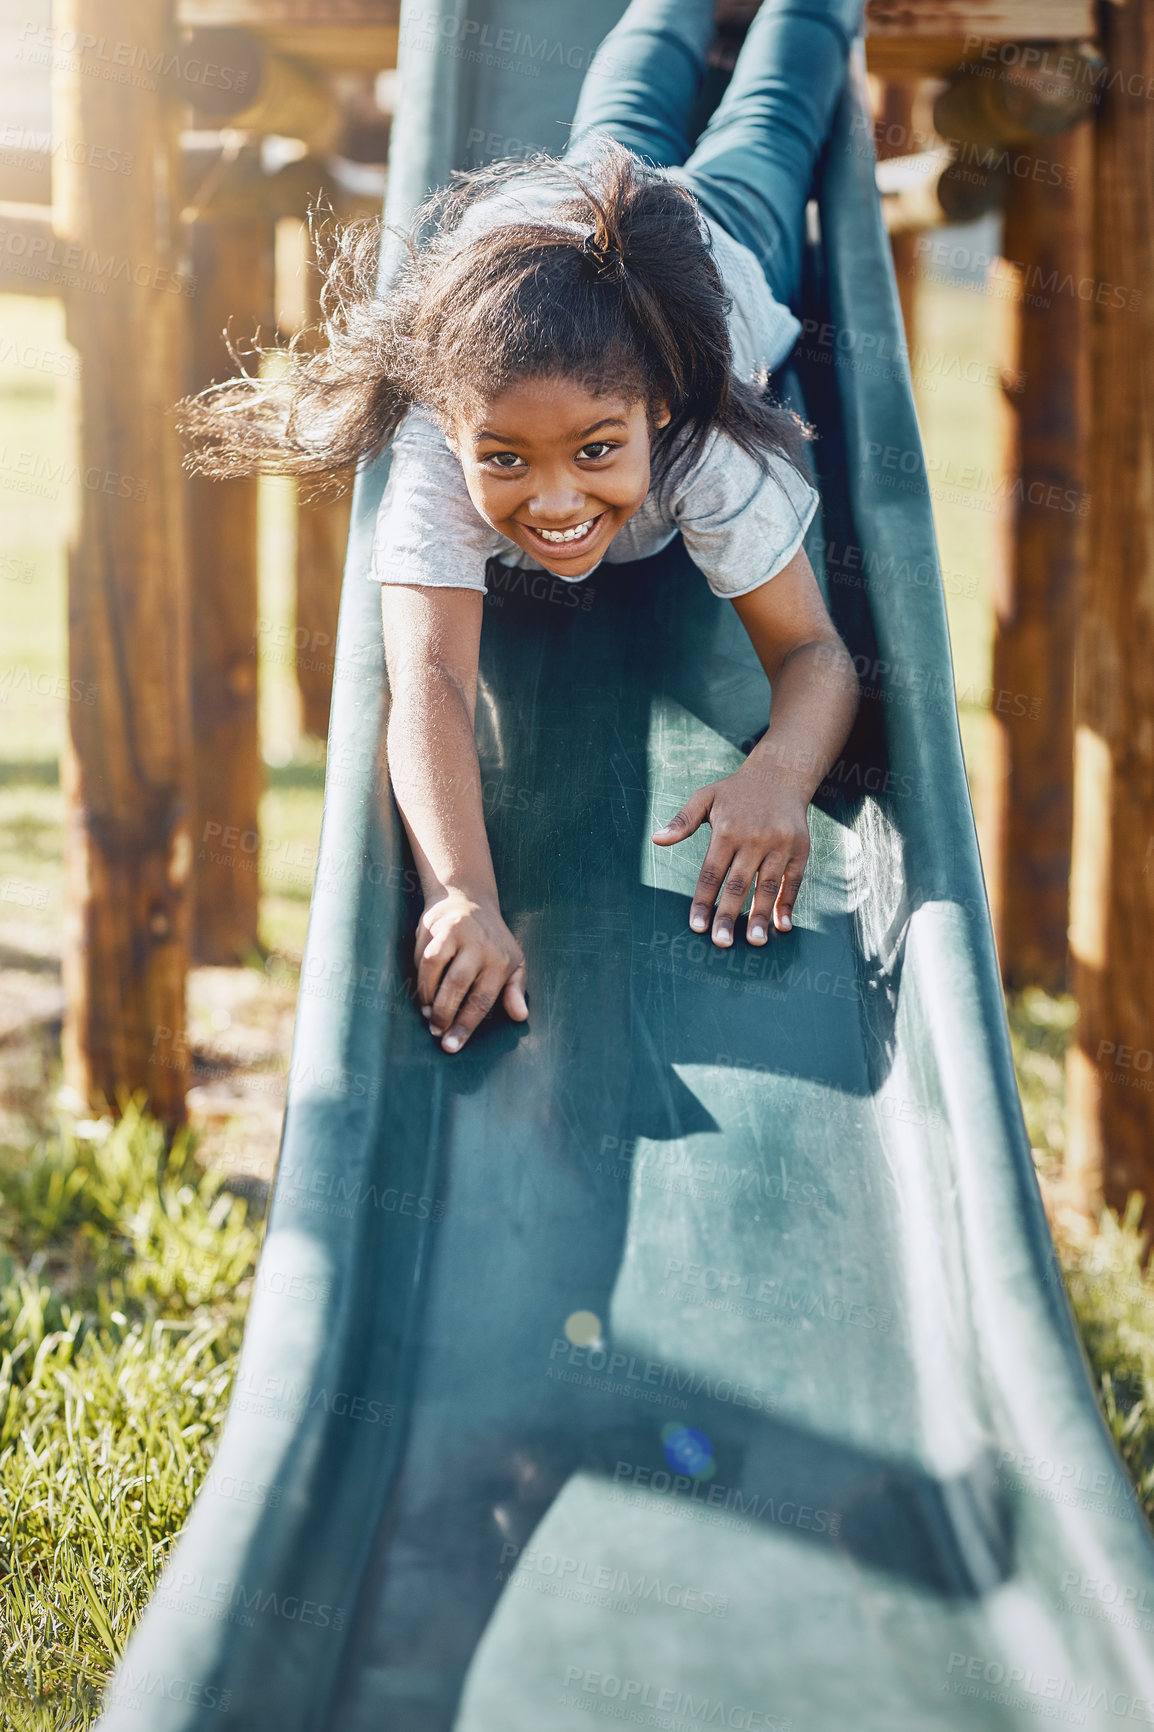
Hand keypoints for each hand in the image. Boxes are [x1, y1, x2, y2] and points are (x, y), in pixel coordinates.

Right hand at [414, 890, 527, 1051]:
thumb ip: (516, 990)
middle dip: (443, 1014)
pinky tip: (422, 992)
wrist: (468, 896)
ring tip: (426, 1014)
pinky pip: (422, 956)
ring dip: (427, 995)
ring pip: (434, 968)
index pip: (482, 999)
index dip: (465, 1025)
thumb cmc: (493, 940)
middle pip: (457, 985)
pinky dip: (419, 977)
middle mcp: (479, 944)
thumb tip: (521, 1016)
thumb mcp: (514, 961)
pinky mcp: (434, 926)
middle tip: (435, 1033)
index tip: (451, 1046)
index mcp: (501, 959)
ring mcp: (455, 932)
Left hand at [651, 768, 809, 947]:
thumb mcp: (705, 797)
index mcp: (727, 829)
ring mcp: (780, 844)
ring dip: (760, 915)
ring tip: (754, 941)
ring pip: (767, 886)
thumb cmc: (736, 791)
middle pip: (739, 884)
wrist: (780, 774)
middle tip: (721, 943)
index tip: (697, 926)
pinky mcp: (801, 849)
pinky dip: (788, 903)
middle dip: (728, 915)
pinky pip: (793, 881)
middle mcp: (754, 838)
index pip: (711, 873)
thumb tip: (656, 839)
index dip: (703, 901)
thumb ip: (682, 821)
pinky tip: (781, 925)